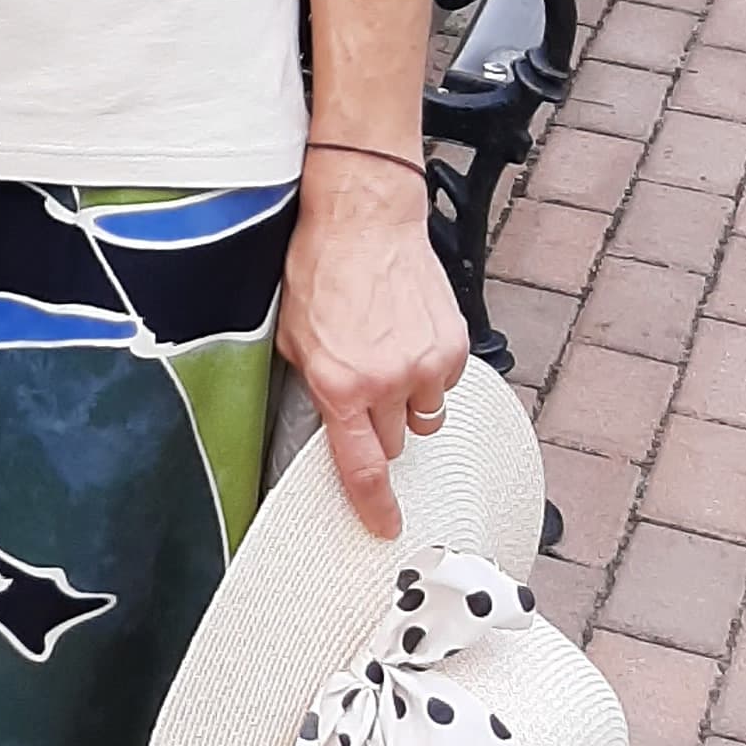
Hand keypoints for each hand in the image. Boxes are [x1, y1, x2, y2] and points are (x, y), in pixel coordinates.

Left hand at [275, 160, 468, 539]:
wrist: (365, 219)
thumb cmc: (321, 267)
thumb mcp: (293, 336)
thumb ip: (311, 385)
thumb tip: (321, 420)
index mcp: (339, 384)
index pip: (361, 466)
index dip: (374, 506)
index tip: (384, 526)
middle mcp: (386, 381)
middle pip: (394, 443)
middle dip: (379, 427)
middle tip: (365, 391)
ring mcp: (425, 365)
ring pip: (423, 416)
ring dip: (406, 400)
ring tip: (387, 358)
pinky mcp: (452, 347)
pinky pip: (443, 383)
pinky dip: (428, 371)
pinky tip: (406, 338)